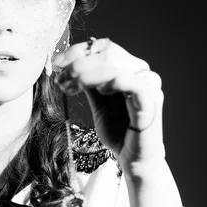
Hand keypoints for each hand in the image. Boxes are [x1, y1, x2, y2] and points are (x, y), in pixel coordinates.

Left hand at [54, 38, 164, 169]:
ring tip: (70, 87)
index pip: (104, 47)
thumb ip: (88, 82)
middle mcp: (142, 72)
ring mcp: (148, 86)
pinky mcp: (151, 102)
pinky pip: (134, 83)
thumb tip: (65, 64)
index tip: (56, 63)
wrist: (133, 159)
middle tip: (60, 79)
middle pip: (108, 53)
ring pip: (116, 66)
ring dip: (87, 73)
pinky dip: (113, 81)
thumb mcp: (97, 102)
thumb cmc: (118, 131)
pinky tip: (101, 90)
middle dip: (78, 64)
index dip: (78, 51)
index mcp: (129, 69)